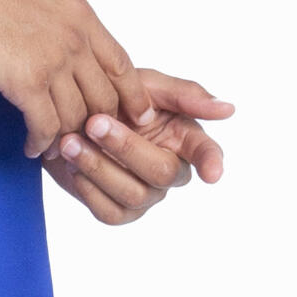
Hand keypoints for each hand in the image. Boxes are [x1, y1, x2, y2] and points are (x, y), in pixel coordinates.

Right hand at [0, 0, 158, 157]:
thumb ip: (61, 15)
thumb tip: (65, 32)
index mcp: (81, 16)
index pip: (122, 65)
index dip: (132, 95)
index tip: (137, 114)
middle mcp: (76, 41)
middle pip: (104, 98)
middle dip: (100, 125)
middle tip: (90, 141)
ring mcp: (54, 63)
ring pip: (76, 118)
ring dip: (67, 138)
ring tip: (55, 148)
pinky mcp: (26, 82)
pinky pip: (45, 126)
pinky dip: (40, 142)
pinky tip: (31, 147)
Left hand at [41, 74, 233, 225]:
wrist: (68, 111)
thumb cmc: (114, 93)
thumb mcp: (146, 84)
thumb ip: (184, 95)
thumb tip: (228, 109)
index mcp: (183, 138)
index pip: (206, 152)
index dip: (211, 163)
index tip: (212, 174)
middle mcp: (169, 170)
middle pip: (162, 172)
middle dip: (126, 147)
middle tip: (94, 122)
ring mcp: (145, 194)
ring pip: (133, 195)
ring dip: (99, 167)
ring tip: (71, 141)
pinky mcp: (118, 211)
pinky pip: (109, 212)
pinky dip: (88, 189)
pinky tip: (71, 165)